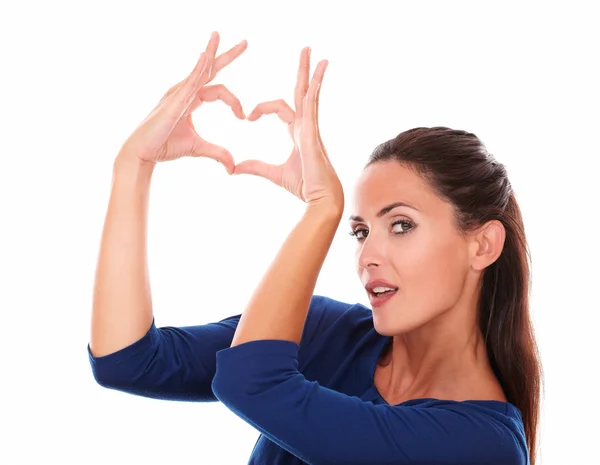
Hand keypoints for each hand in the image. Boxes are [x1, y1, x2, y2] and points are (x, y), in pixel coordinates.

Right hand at [117, 32, 246, 173]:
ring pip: (200, 70)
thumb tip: (233, 167)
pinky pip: (189, 82)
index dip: (235, 102)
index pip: (220, 91)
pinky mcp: (174, 101)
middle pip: (210, 69)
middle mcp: (185, 91)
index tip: (244, 116)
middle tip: (246, 43)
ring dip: (211, 52)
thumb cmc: (166, 146)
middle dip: (228, 55)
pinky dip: (198, 69)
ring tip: (219, 35)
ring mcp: (178, 93)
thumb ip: (218, 153)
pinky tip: (205, 57)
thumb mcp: (199, 148)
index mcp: (192, 98)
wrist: (144, 153)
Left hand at [233, 47, 343, 208]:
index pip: (280, 108)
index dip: (262, 108)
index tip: (248, 116)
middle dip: (303, 70)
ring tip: (315, 54)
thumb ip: (255, 167)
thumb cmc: (303, 185)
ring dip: (313, 73)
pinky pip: (313, 109)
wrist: (319, 198)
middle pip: (303, 91)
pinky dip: (315, 92)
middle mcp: (307, 126)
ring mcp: (312, 128)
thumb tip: (234, 167)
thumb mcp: (273, 174)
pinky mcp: (313, 135)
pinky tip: (316, 79)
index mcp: (298, 132)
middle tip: (305, 49)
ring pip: (311, 94)